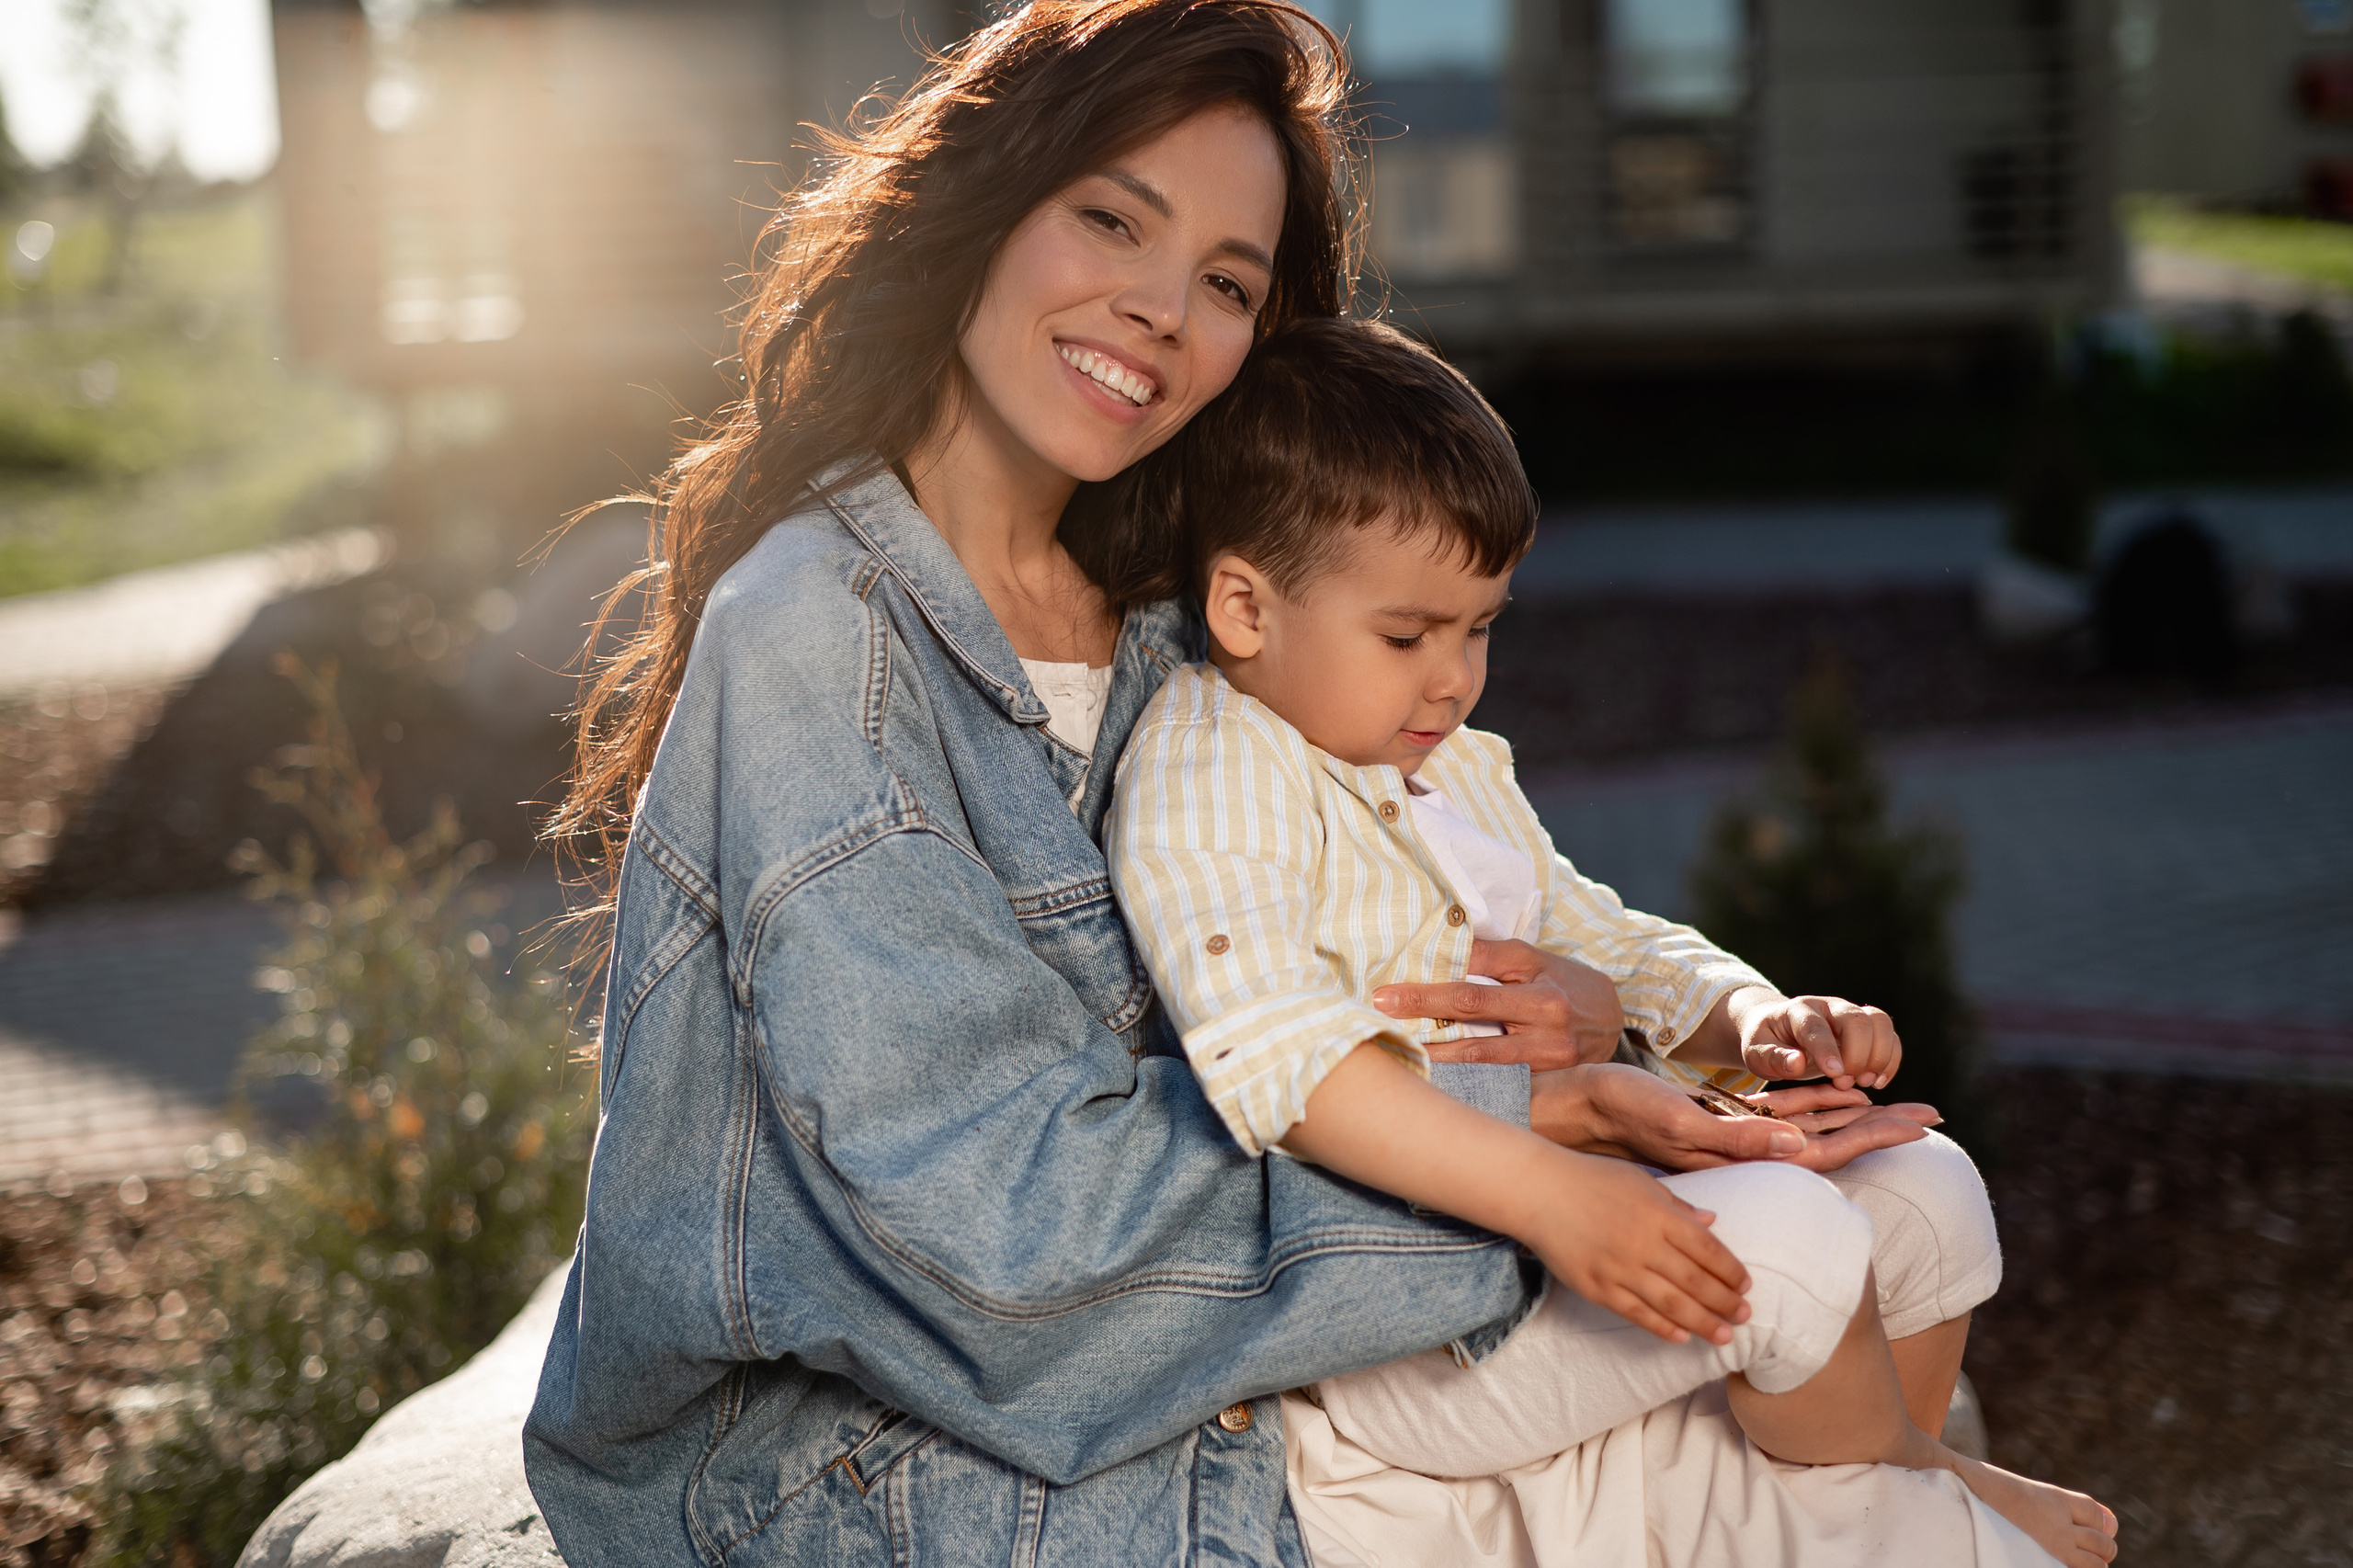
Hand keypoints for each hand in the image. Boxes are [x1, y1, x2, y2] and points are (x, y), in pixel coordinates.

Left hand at [1372, 940, 1623, 1069]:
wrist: (1616, 1020)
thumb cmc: (1563, 983)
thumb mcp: (1534, 960)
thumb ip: (1490, 957)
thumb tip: (1440, 949)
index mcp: (1538, 981)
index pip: (1474, 981)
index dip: (1427, 989)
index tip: (1386, 993)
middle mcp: (1546, 1019)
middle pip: (1473, 1015)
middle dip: (1422, 1015)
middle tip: (1380, 1015)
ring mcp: (1548, 1056)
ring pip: (1481, 1058)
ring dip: (1436, 1056)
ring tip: (1398, 1052)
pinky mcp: (1547, 1082)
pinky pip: (1498, 1082)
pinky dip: (1464, 1082)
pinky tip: (1433, 1082)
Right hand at [1529, 1151, 1752, 1344]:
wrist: (1538, 1190)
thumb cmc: (1592, 1179)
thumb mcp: (1641, 1181)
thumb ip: (1678, 1204)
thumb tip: (1712, 1220)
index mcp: (1660, 1214)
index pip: (1708, 1250)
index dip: (1731, 1272)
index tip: (1746, 1286)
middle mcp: (1644, 1244)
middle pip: (1696, 1282)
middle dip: (1725, 1303)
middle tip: (1745, 1316)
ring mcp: (1619, 1268)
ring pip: (1671, 1304)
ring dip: (1703, 1323)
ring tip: (1725, 1336)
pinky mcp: (1596, 1287)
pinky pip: (1635, 1313)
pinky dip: (1661, 1328)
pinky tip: (1681, 1337)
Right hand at [1532, 1063, 1937, 1174]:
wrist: (1588, 1107)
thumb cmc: (1629, 1113)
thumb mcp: (1682, 1124)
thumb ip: (1739, 1138)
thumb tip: (1800, 1145)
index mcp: (1748, 1156)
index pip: (1828, 1149)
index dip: (1875, 1135)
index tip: (1922, 1123)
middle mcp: (1752, 1151)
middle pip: (1833, 1139)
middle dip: (1882, 1126)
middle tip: (1933, 1111)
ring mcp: (1741, 1137)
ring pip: (1814, 1125)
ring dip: (1857, 1114)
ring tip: (1902, 1105)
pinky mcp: (1727, 1123)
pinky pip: (1787, 1116)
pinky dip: (1820, 1106)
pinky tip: (1841, 1096)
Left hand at [1727, 987, 1901, 1089]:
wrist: (1776, 1030)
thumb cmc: (1764, 1043)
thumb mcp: (1756, 1053)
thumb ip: (1773, 1058)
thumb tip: (1796, 1063)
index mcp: (1797, 1011)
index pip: (1816, 1026)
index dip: (1827, 1049)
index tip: (1835, 1074)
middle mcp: (1828, 1006)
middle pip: (1856, 1020)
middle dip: (1857, 1055)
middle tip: (1845, 1084)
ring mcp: (1850, 1014)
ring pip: (1879, 1022)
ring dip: (1880, 1056)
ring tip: (1866, 1082)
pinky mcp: (1866, 1027)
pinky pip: (1889, 1035)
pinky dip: (1891, 1059)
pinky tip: (1878, 1081)